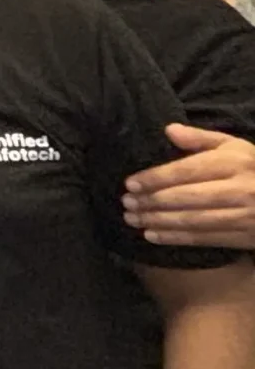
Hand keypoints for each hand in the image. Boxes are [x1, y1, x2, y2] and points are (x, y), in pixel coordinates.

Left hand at [124, 124, 254, 248]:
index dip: (156, 178)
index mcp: (235, 163)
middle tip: (126, 203)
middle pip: (187, 197)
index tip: (130, 183)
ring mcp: (245, 215)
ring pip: (193, 220)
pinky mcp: (246, 237)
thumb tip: (168, 129)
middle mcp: (241, 189)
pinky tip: (153, 235)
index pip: (188, 170)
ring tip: (132, 219)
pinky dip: (176, 238)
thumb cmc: (253, 169)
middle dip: (152, 202)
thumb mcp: (235, 147)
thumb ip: (201, 138)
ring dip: (159, 221)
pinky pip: (205, 238)